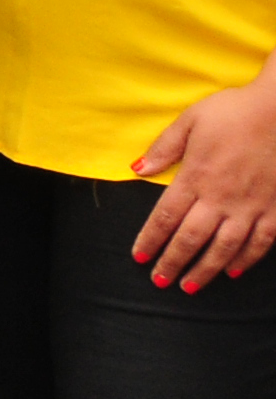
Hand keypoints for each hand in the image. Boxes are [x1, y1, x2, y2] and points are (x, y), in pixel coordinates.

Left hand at [133, 70, 275, 290]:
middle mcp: (221, 198)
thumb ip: (164, 148)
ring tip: (190, 286)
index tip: (139, 257)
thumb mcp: (190, 120)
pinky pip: (261, 241)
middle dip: (173, 263)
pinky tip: (234, 270)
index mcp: (195, 177)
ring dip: (206, 270)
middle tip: (159, 282)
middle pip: (191, 239)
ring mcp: (251, 206)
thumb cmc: (233, 111)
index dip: (150, 240)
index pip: (165, 217)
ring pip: (225, 248)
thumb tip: (136, 169)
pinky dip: (247, 259)